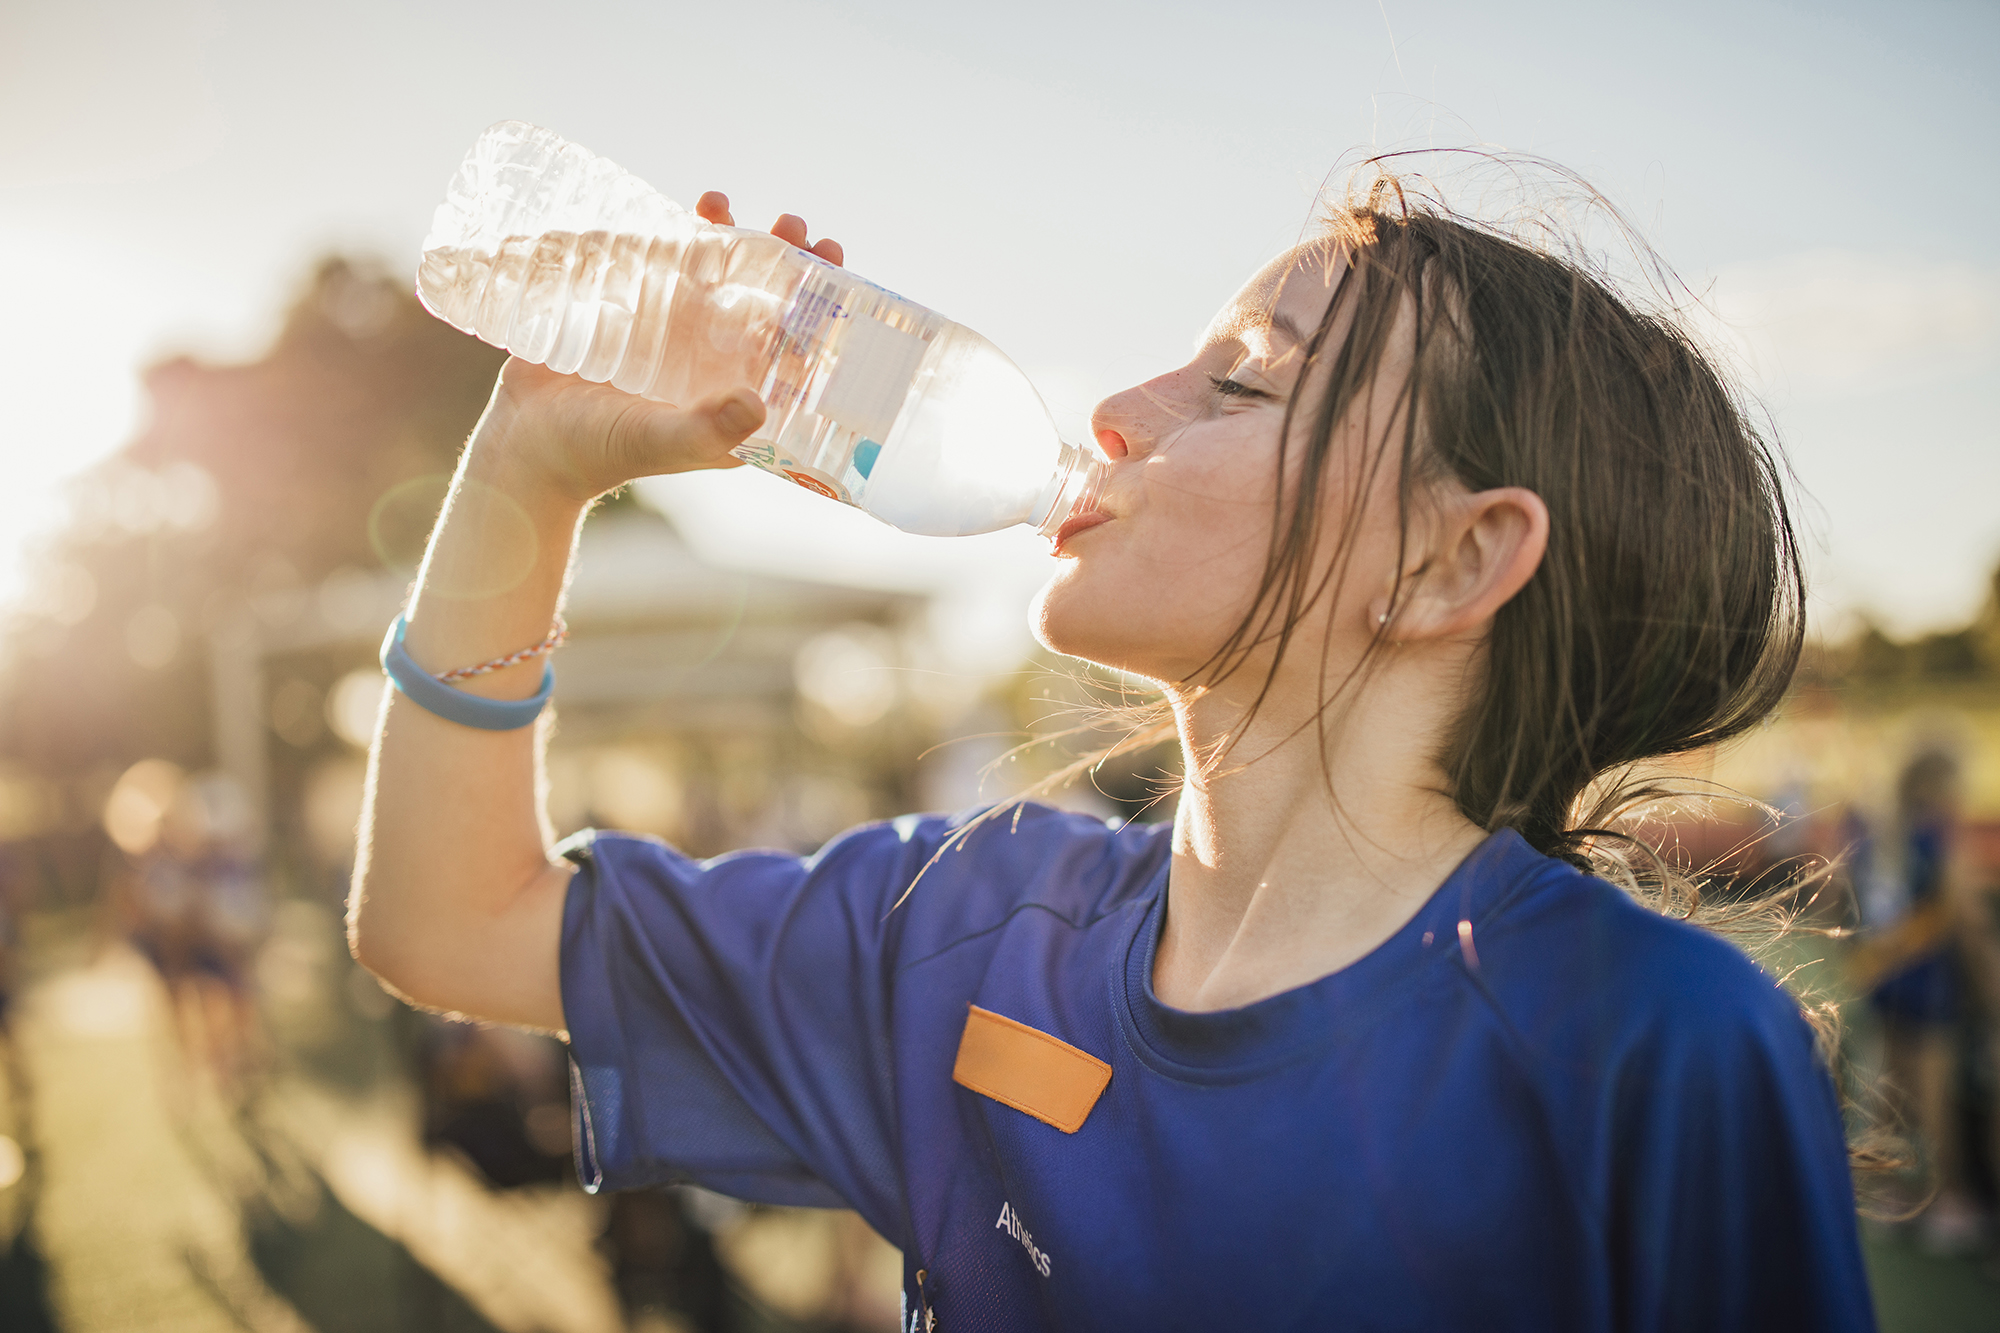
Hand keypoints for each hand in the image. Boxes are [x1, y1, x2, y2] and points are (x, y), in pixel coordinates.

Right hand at [480, 202, 845, 502]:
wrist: (526, 443)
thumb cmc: (598, 453)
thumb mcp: (659, 442)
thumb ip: (708, 429)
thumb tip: (758, 402)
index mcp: (737, 397)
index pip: (794, 350)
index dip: (821, 313)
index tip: (835, 273)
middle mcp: (714, 363)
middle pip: (763, 302)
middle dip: (785, 262)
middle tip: (795, 227)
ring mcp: (675, 334)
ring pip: (717, 276)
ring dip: (733, 238)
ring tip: (726, 204)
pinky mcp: (635, 312)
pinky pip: (667, 265)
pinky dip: (681, 233)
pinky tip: (693, 209)